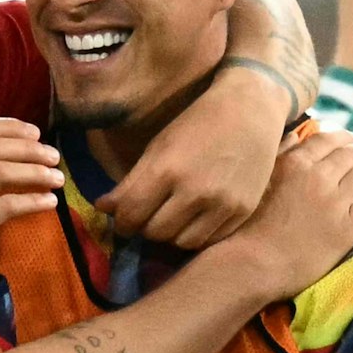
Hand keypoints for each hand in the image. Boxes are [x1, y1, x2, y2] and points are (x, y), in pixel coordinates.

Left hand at [100, 78, 273, 248]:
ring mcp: (222, 204)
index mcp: (167, 169)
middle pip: (154, 232)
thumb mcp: (158, 146)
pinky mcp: (242, 211)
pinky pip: (209, 240)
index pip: (131, 214)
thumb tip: (102, 208)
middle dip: (145, 227)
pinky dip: (196, 234)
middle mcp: (195, 191)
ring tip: (171, 218)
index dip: (121, 221)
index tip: (123, 218)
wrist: (251, 109)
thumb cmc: (198, 122)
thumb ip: (131, 182)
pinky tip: (195, 218)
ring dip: (171, 234)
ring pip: (181, 242)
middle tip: (147, 216)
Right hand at [220, 130, 352, 300]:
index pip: (330, 139)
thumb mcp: (260, 181)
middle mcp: (318, 176)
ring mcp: (335, 201)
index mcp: (295, 163)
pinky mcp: (348, 226)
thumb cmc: (251, 225)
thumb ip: (280, 155)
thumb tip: (296, 135)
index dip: (347, 138)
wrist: (255, 263)